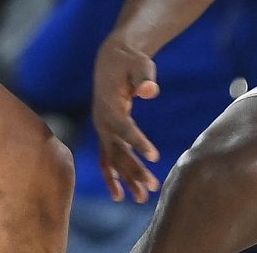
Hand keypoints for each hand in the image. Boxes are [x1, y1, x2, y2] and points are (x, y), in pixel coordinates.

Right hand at [92, 35, 161, 202]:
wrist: (111, 59)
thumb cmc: (130, 60)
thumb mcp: (140, 63)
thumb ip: (145, 77)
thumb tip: (150, 91)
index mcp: (108, 103)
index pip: (123, 126)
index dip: (137, 141)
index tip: (154, 156)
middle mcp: (101, 119)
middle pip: (117, 148)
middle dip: (133, 169)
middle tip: (152, 186)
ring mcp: (101, 128)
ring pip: (113, 158)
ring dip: (126, 178)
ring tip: (143, 197)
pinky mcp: (105, 133)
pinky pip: (106, 158)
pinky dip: (112, 176)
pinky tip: (120, 195)